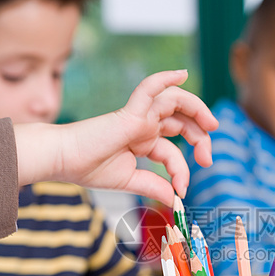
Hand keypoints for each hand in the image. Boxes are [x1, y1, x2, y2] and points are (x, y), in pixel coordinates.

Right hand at [15, 70, 217, 205]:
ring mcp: (138, 116)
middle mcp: (144, 126)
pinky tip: (183, 74)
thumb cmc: (87, 167)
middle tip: (207, 159)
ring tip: (212, 124)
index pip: (172, 152)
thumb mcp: (129, 181)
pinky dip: (166, 79)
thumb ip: (153, 186)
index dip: (182, 170)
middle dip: (200, 139)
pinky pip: (150, 88)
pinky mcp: (130, 112)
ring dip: (197, 109)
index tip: (182, 190)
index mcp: (143, 141)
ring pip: (175, 102)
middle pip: (181, 123)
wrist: (62, 160)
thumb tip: (175, 200)